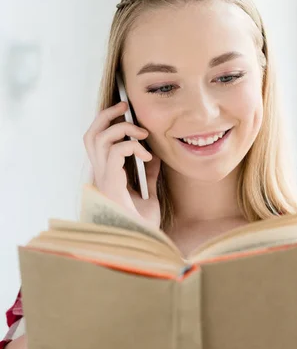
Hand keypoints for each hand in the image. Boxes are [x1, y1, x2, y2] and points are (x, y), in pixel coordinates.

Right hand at [83, 101, 160, 228]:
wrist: (143, 242)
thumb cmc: (143, 224)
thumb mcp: (149, 194)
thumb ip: (149, 175)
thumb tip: (155, 156)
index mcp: (106, 175)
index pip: (97, 141)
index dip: (106, 122)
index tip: (125, 112)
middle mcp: (100, 174)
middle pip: (91, 134)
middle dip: (105, 115)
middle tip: (124, 106)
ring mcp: (103, 178)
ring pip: (99, 138)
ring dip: (122, 129)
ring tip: (142, 135)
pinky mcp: (111, 183)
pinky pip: (115, 151)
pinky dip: (132, 146)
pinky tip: (147, 156)